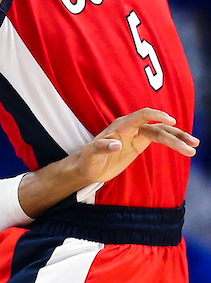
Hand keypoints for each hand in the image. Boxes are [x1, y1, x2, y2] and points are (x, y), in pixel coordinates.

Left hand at [72, 108, 197, 187]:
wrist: (88, 167)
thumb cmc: (88, 159)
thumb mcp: (91, 155)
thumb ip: (102, 147)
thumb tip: (117, 143)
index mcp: (120, 126)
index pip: (141, 116)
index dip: (156, 116)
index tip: (171, 121)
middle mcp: (131, 127)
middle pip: (157, 127)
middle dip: (175, 135)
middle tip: (191, 146)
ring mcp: (136, 134)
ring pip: (161, 132)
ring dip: (178, 139)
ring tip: (194, 147)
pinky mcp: (139, 143)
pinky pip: (159, 139)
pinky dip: (172, 142)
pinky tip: (185, 146)